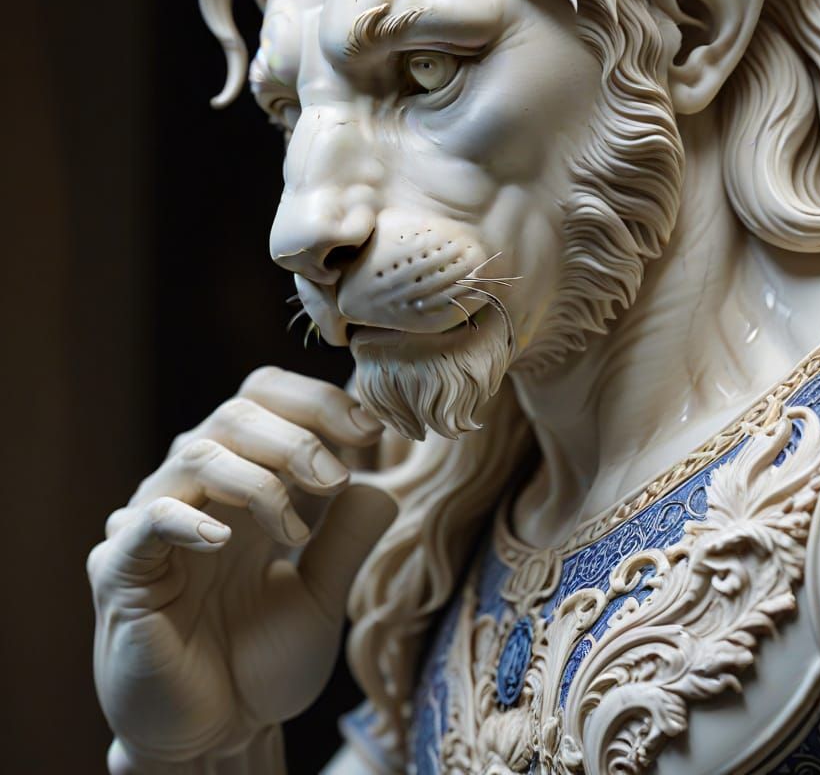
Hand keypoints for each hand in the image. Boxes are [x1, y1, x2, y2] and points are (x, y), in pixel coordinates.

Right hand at [88, 367, 393, 769]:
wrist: (215, 739)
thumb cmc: (260, 662)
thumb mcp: (322, 596)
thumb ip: (348, 537)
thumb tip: (380, 481)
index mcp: (245, 483)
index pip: (266, 399)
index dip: (316, 400)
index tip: (370, 428)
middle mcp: (198, 492)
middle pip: (236, 414)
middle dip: (297, 436)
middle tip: (339, 477)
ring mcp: (154, 525)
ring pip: (199, 454)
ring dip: (260, 479)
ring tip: (297, 531)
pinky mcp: (121, 571)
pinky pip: (146, 521)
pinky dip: (186, 518)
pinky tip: (225, 541)